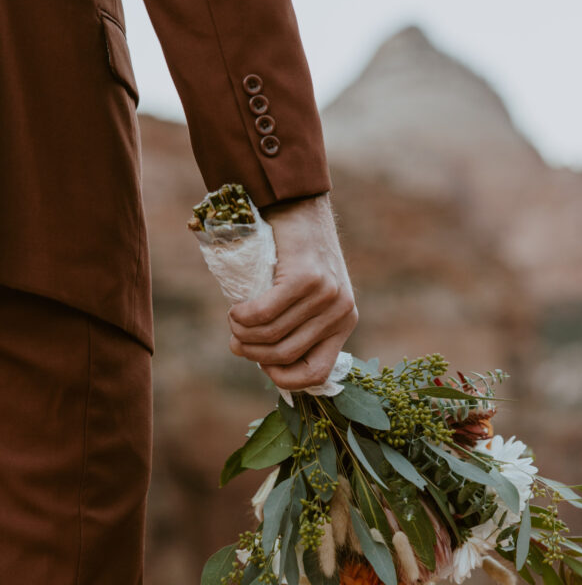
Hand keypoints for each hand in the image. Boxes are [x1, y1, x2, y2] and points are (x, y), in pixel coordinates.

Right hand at [228, 192, 357, 390]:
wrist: (298, 206)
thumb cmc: (294, 255)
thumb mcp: (306, 297)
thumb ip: (296, 326)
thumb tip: (265, 361)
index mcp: (344, 323)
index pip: (317, 374)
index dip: (284, 378)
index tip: (263, 364)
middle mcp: (341, 312)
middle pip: (287, 355)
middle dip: (253, 353)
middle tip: (236, 340)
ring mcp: (326, 295)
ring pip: (273, 336)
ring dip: (243, 335)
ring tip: (234, 323)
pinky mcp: (306, 279)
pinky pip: (265, 314)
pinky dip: (243, 318)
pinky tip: (236, 311)